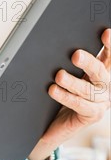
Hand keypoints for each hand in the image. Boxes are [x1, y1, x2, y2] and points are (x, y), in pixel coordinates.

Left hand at [29, 28, 110, 159]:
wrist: (53, 126)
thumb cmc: (59, 99)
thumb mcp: (65, 78)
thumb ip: (68, 64)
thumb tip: (57, 45)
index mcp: (101, 74)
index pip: (107, 57)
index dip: (109, 45)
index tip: (106, 33)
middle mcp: (104, 87)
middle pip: (100, 72)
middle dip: (88, 62)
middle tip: (75, 55)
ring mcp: (100, 102)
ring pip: (89, 90)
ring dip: (73, 82)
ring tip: (59, 76)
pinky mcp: (92, 115)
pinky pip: (80, 105)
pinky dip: (66, 97)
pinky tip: (54, 91)